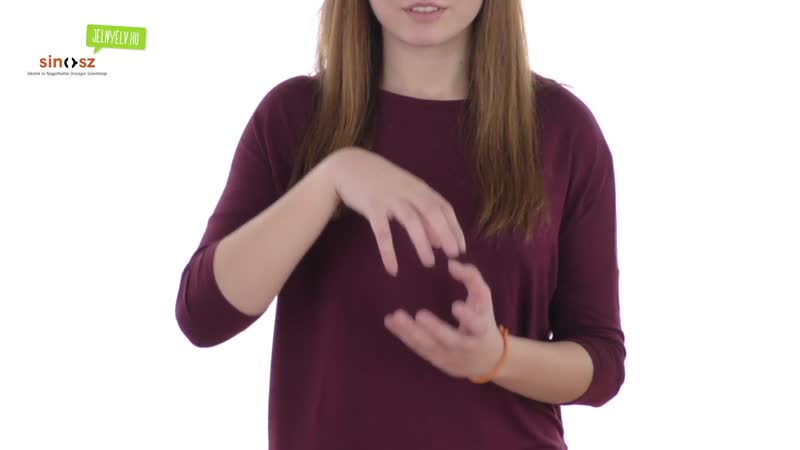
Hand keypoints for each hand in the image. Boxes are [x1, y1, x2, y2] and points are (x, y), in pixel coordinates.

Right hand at [326, 147, 466, 274]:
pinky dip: (388, 251)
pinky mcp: (371, 206)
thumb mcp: (405, 192)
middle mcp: (408, 190)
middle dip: (445, 233)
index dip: (454, 227)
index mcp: (419, 188)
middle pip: (432, 211)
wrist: (349, 165)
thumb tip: (439, 242)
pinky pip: (382, 232)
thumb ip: (422, 214)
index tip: (460, 247)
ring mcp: (390, 197)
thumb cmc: (381, 182)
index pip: (443, 207)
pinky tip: (392, 268)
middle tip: (453, 255)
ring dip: (422, 242)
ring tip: (429, 262)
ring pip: (411, 221)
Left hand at [384, 259, 504, 378]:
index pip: (477, 325)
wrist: (485, 359)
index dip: (468, 317)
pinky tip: (390, 321)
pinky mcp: (434, 359)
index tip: (455, 306)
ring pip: (428, 345)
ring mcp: (448, 355)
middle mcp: (465, 345)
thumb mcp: (483, 299)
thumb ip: (471, 278)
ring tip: (396, 316)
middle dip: (434, 328)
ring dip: (411, 332)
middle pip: (449, 339)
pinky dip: (403, 335)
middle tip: (420, 315)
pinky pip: (417, 347)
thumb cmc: (482, 318)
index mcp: (481, 330)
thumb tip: (451, 264)